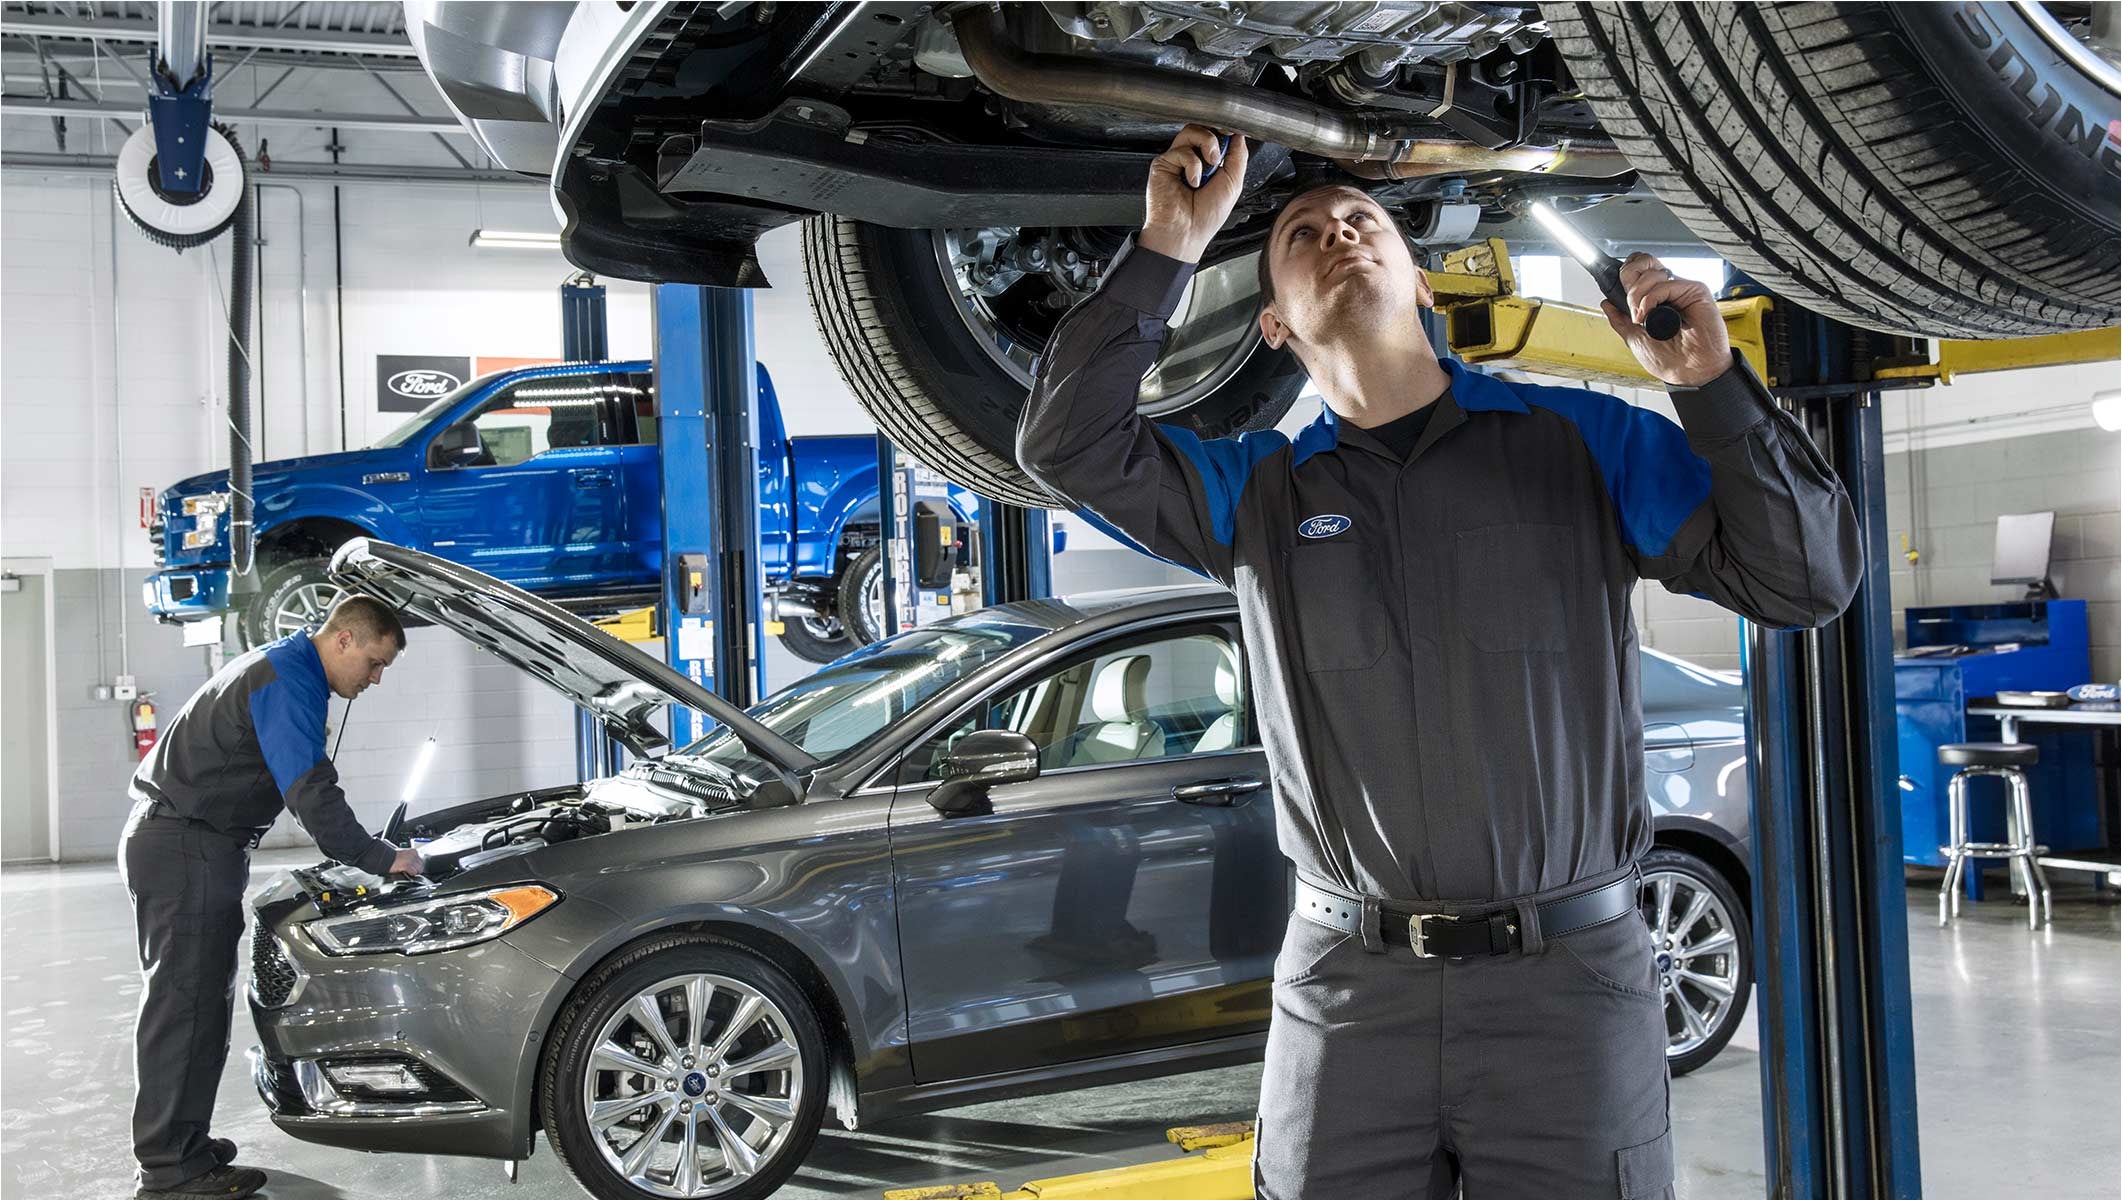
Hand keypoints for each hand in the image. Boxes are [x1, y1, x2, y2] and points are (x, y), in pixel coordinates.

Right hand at [388, 846, 425, 876]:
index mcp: (413, 851)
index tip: (413, 867)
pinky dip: (410, 874)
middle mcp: (414, 855)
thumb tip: (414, 864)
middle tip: (409, 870)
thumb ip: (409, 857)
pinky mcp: (407, 865)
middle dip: (416, 869)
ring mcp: (411, 860)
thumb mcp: (403, 854)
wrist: (384, 857)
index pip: (420, 861)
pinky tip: (405, 872)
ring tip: (406, 871)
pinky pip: (413, 872)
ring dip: (413, 872)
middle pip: (421, 866)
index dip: (416, 866)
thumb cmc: (391, 856)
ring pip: (418, 870)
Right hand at [1137, 126, 1249, 263]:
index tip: (1234, 134)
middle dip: (1216, 137)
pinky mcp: (1163, 164)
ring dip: (1206, 144)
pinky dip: (1192, 165)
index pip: (1217, 135)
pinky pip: (1181, 150)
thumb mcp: (1233, 183)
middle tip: (1220, 155)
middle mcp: (1193, 160)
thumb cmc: (1206, 217)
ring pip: (1191, 131)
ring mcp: (1177, 161)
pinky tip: (1192, 182)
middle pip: (1203, 127)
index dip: (1225, 132)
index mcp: (1209, 164)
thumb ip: (1238, 156)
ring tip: (1210, 165)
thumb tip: (1239, 134)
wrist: (1187, 232)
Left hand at [1602, 253, 1732, 387]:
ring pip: (1652, 273)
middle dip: (1628, 278)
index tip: (1617, 291)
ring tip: (1639, 317)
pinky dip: (1650, 298)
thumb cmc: (1670, 359)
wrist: (1689, 373)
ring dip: (1637, 295)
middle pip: (1644, 262)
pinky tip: (1647, 315)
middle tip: (1628, 304)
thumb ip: (1620, 320)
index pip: (1639, 270)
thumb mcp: (1634, 338)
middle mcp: (1668, 290)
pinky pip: (1666, 284)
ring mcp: (1681, 290)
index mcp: (1655, 298)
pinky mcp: (1695, 291)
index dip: (1626, 274)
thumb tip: (1606, 303)